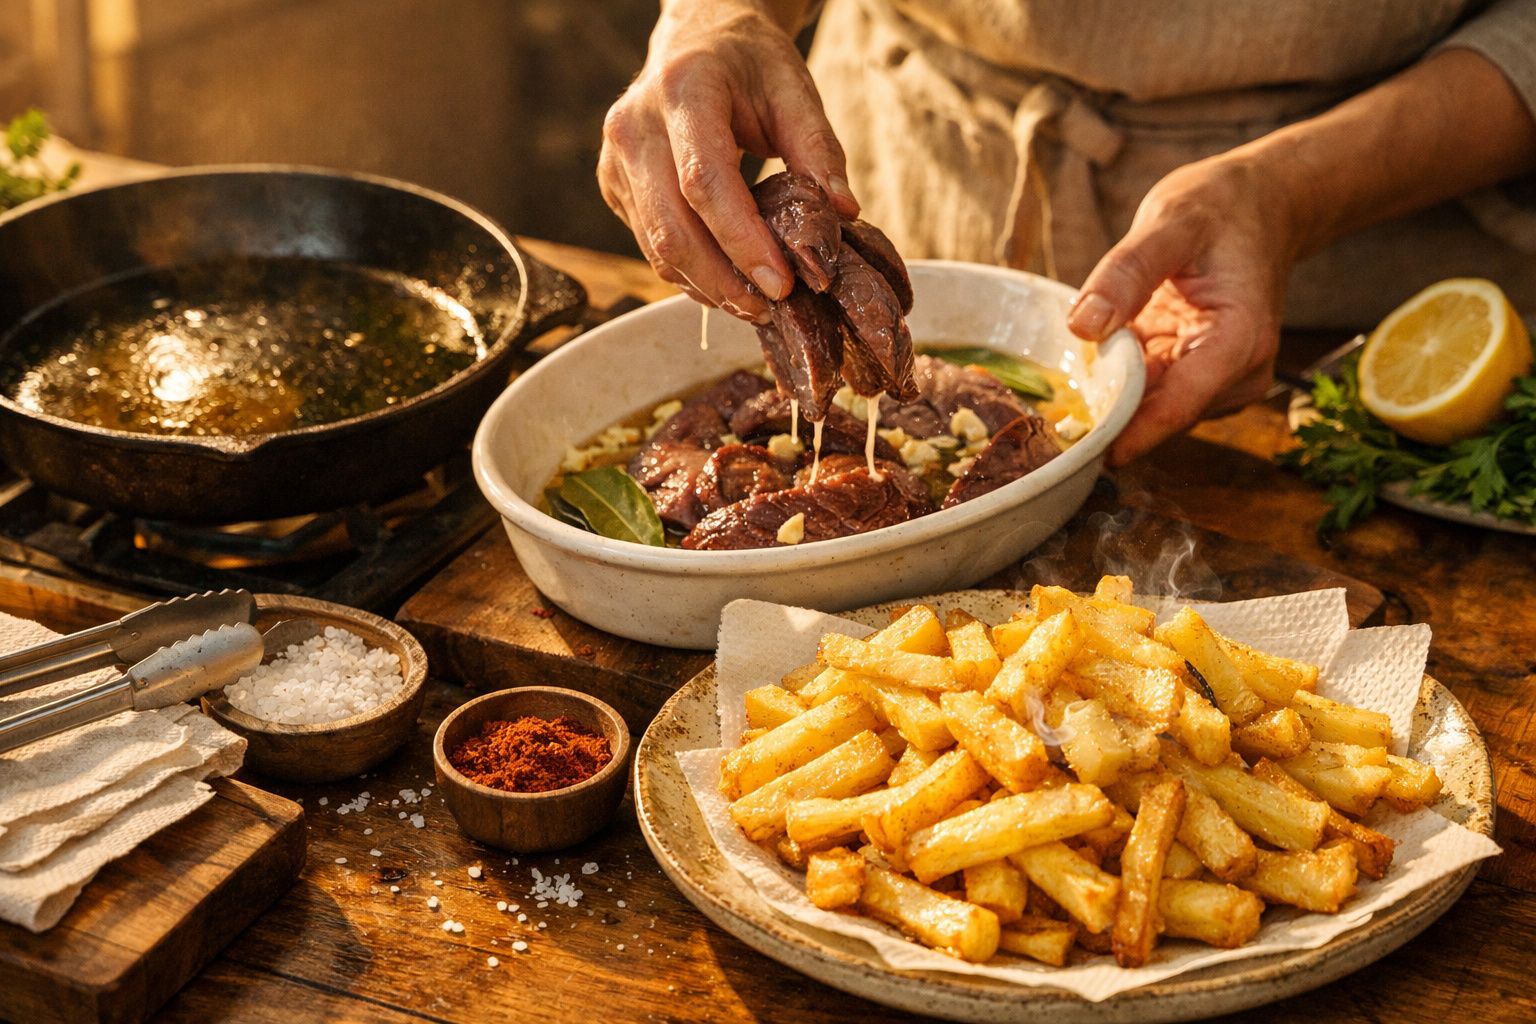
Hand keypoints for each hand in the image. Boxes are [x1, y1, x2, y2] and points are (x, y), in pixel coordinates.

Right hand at [598, 0, 857, 321]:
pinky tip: (729, 283)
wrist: (696, 39)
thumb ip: (818, 148)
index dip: (742, 242)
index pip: (705, 183)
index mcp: (681, 91)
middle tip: (772, 308)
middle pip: (672, 230)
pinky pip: (651, 247)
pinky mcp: (614, 187)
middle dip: (724, 282)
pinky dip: (692, 274)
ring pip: (657, 249)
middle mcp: (634, 128)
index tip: (782, 284)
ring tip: (757, 304)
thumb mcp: (793, 88)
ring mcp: (616, 161)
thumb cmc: (747, 63)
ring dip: (709, 287)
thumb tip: (842, 212)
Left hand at [1067, 156, 1299, 465]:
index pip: (1181, 404)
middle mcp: (1236, 373)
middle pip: (1161, 417)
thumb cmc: (1221, 209)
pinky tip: (1085, 373)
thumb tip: (1085, 325)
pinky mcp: (1194, 378)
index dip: (1131, 434)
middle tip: (1045, 419)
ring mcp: (1216, 381)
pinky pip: (1146, 395)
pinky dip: (1114, 388)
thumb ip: (1128, 271)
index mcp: (1240, 339)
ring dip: (1107, 403)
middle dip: (1107, 418)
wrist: (1257, 207)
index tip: (1085, 455)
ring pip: (1150, 412)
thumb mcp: (1170, 222)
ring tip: (1060, 392)